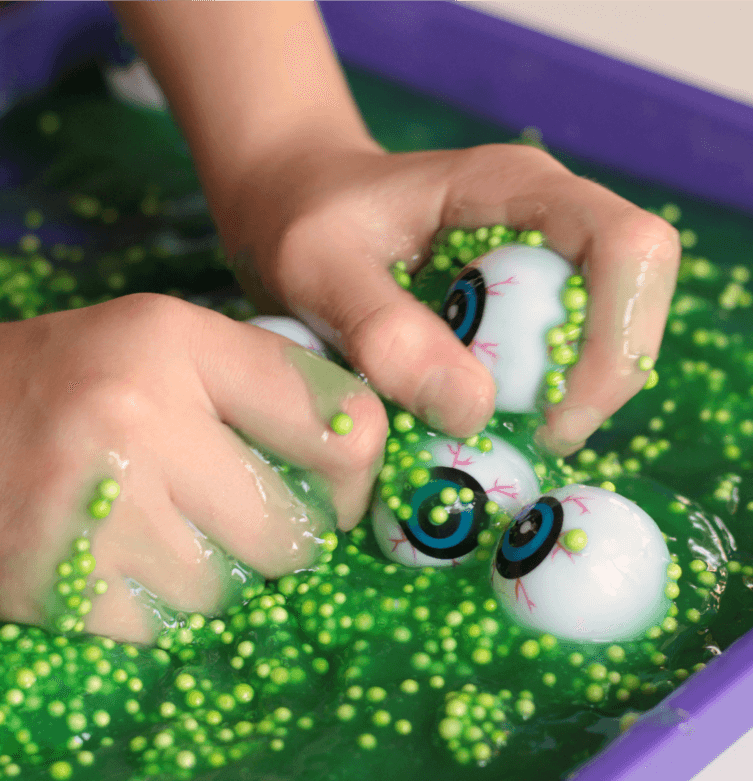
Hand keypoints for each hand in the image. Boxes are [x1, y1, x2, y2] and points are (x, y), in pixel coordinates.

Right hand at [0, 294, 385, 641]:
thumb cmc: (64, 381)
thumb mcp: (161, 342)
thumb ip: (258, 381)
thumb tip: (359, 445)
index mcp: (178, 341)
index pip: (336, 416)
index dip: (358, 464)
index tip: (338, 482)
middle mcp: (142, 415)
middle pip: (296, 526)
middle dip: (287, 535)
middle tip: (251, 515)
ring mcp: (102, 507)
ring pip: (236, 585)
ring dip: (220, 571)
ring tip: (168, 530)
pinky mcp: (66, 586)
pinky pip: (174, 623)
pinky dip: (164, 603)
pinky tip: (123, 558)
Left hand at [219, 141, 679, 450]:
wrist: (298, 206)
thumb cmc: (303, 222)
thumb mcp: (318, 270)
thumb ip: (383, 331)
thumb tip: (473, 410)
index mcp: (509, 185)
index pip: (625, 245)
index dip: (617, 338)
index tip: (554, 418)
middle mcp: (546, 213)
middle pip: (637, 291)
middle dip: (602, 379)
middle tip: (536, 438)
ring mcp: (542, 252)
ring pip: (609, 326)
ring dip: (575, 391)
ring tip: (506, 432)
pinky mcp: (527, 292)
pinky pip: (567, 347)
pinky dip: (543, 394)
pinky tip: (489, 415)